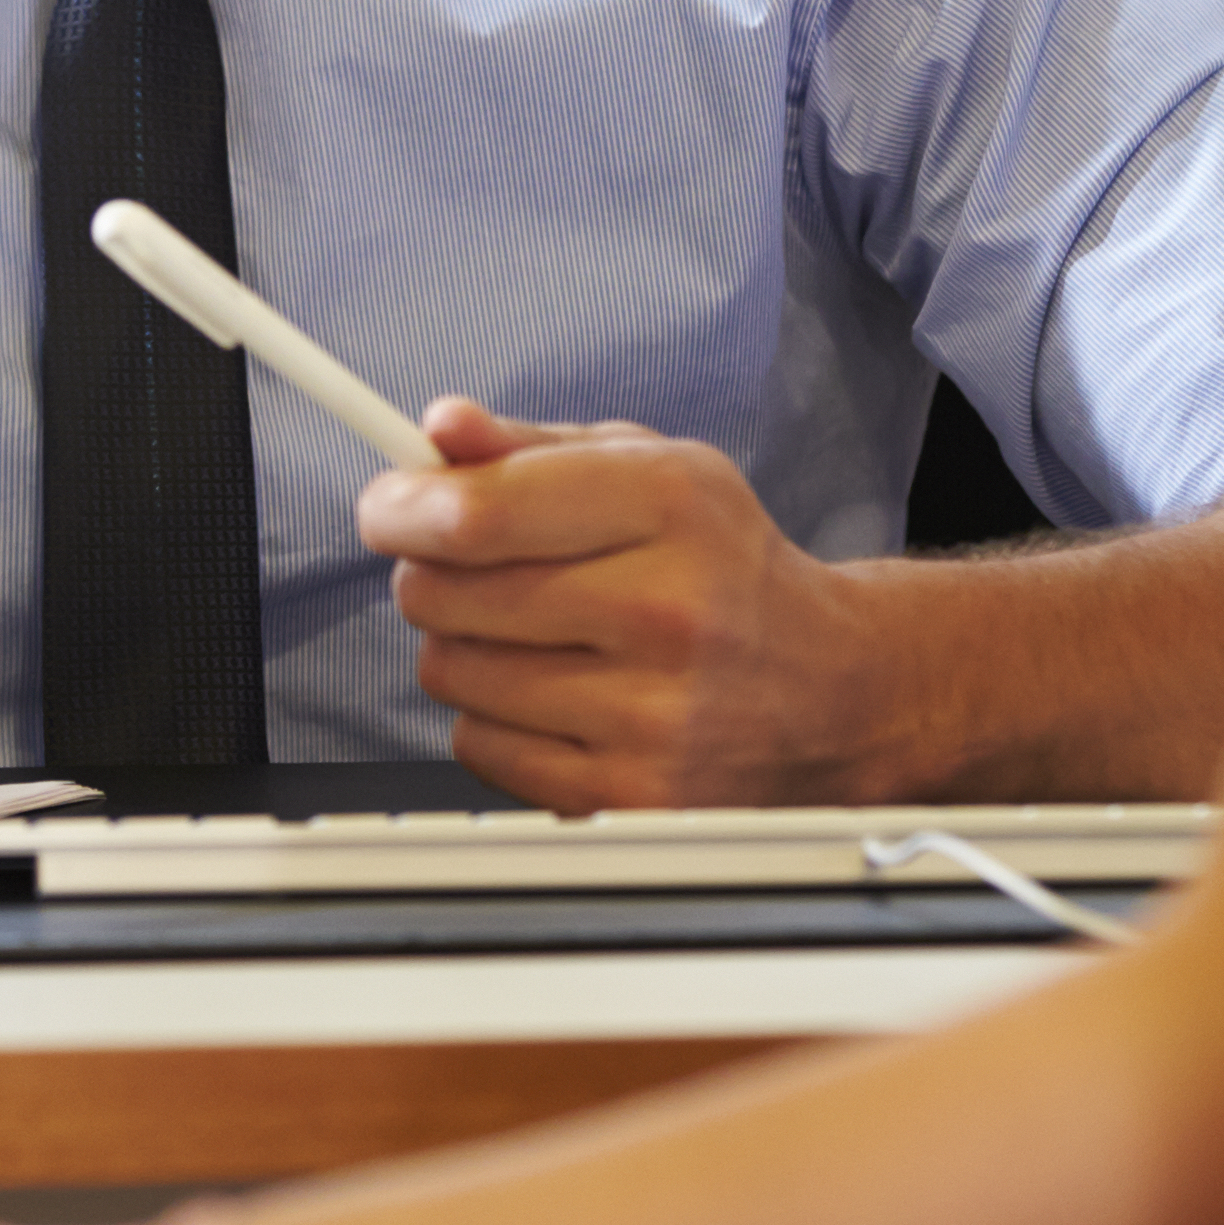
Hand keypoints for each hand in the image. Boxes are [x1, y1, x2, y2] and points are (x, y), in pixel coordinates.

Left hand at [358, 398, 883, 809]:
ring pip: (450, 672)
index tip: (389, 510)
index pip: (479, 513)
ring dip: (462, 648)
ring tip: (532, 635)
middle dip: (432, 573)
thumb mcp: (652, 468)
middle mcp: (664, 611)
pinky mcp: (627, 795)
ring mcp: (648, 714)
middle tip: (471, 569)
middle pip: (445, 594)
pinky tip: (555, 696)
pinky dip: (492, 721)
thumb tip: (437, 428)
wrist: (834, 689)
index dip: (404, 509)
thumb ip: (530, 443)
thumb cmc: (728, 569)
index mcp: (670, 506)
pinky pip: (478, 748)